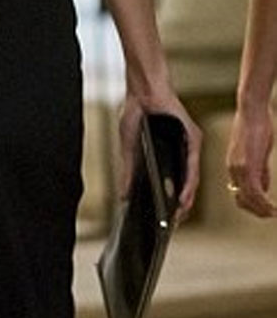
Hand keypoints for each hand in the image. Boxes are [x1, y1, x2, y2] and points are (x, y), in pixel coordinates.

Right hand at [119, 89, 201, 217]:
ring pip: (190, 180)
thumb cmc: (136, 114)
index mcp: (165, 155)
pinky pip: (193, 167)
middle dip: (177, 208)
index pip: (168, 184)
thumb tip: (123, 196)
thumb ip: (128, 172)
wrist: (142, 90)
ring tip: (178, 216)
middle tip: (170, 226)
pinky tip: (183, 198)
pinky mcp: (192, 139)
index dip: (166, 204)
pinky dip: (189, 185)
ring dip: (185, 200)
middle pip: (182, 185)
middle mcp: (179, 152)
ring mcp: (186, 146)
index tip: (161, 223)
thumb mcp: (128, 149)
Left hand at [226, 105, 275, 216]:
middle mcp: (233, 170)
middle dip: (256, 210)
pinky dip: (264, 204)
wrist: (252, 110)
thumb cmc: (257, 125)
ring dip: (261, 209)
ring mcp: (239, 169)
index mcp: (233, 166)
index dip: (251, 203)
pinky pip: (255, 193)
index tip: (264, 207)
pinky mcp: (248, 167)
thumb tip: (264, 187)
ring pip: (248, 199)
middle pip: (241, 199)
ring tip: (273, 213)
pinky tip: (274, 208)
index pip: (238, 192)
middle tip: (270, 214)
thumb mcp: (258, 151)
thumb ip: (260, 170)